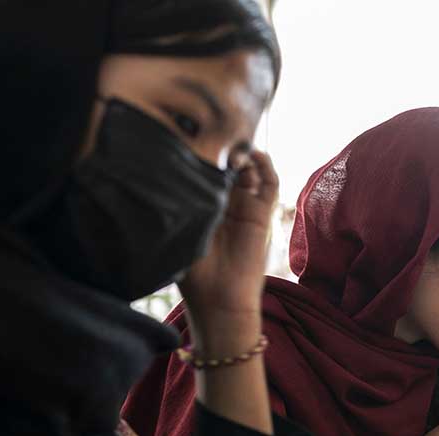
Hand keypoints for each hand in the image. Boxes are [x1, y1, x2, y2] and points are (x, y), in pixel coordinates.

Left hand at [179, 151, 277, 345]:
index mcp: (200, 206)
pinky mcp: (262, 214)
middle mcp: (224, 204)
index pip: (204, 170)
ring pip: (249, 169)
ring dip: (242, 153)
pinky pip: (269, 183)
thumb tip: (169, 166)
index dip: (202, 150)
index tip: (192, 131)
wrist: (220, 300)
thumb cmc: (193, 272)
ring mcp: (245, 208)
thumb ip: (180, 200)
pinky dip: (265, 165)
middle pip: (228, 164)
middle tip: (214, 132)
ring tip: (231, 145)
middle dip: (222, 147)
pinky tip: (254, 154)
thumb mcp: (178, 230)